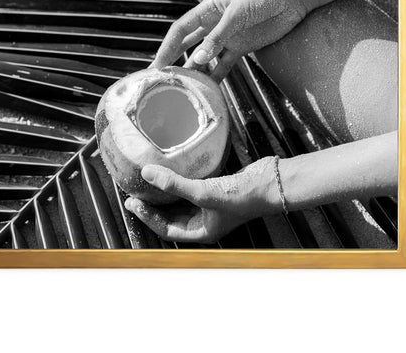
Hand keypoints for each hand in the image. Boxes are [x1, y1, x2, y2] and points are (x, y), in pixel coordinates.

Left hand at [124, 158, 278, 242]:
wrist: (271, 182)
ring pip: (179, 204)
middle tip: (134, 194)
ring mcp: (209, 206)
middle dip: (151, 207)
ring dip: (163, 196)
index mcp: (201, 231)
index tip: (134, 203)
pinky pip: (189, 191)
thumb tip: (147, 174)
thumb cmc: (243, 196)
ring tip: (147, 184)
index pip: (166, 229)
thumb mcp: (203, 192)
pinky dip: (177, 185)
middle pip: (170, 218)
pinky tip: (169, 174)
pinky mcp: (214, 190)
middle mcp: (203, 221)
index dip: (148, 218)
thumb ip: (174, 183)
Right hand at [151, 0, 307, 79]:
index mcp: (207, 10)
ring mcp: (227, 37)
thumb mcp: (236, 15)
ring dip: (195, 70)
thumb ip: (217, 38)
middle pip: (188, 44)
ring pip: (204, 56)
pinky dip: (216, 75)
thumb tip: (199, 59)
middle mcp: (213, 24)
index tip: (158, 64)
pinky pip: (224, 64)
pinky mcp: (242, 47)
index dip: (167, 47)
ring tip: (184, 86)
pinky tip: (208, 87)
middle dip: (174, 60)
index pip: (180, 30)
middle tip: (162, 78)